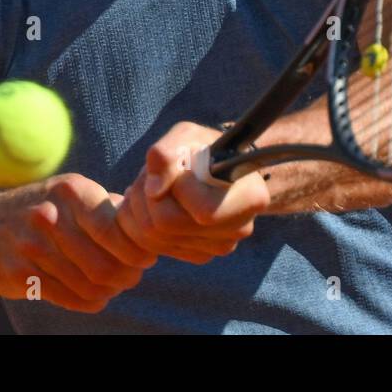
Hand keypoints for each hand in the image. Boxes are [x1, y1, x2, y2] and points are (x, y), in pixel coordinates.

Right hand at [0, 173, 156, 312]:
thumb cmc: (44, 210)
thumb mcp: (72, 194)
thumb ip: (109, 206)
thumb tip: (153, 219)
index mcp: (71, 191)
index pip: (115, 229)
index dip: (137, 250)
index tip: (146, 257)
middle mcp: (49, 215)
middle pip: (106, 264)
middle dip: (127, 276)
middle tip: (131, 277)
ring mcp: (31, 245)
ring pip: (89, 285)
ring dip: (109, 291)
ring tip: (114, 287)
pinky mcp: (20, 274)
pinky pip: (69, 298)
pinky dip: (90, 302)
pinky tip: (96, 297)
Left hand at [116, 122, 270, 264]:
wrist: (213, 168)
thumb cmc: (203, 149)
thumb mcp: (186, 135)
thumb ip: (167, 153)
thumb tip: (154, 191)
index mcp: (250, 197)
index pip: (202, 210)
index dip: (178, 185)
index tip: (181, 166)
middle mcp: (240, 228)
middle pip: (168, 225)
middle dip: (147, 196)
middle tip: (151, 176)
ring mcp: (220, 247)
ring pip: (155, 238)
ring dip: (141, 208)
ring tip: (153, 187)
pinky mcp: (199, 255)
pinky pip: (155, 248)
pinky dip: (144, 225)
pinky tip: (156, 205)